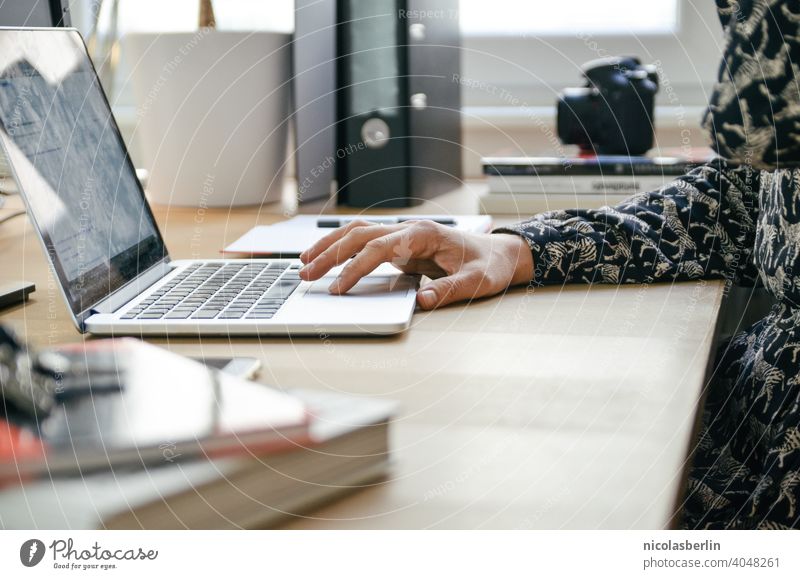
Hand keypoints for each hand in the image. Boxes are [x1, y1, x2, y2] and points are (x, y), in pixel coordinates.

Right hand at [298, 220, 533, 309]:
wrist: (501, 254)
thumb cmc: (490, 266)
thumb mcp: (476, 282)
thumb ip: (449, 291)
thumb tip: (421, 301)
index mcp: (425, 235)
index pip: (380, 249)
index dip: (356, 268)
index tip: (339, 288)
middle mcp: (410, 230)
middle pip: (360, 235)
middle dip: (330, 254)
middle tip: (305, 274)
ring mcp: (404, 235)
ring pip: (358, 232)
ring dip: (330, 246)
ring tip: (305, 263)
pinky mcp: (402, 245)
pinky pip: (366, 241)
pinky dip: (343, 247)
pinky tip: (327, 258)